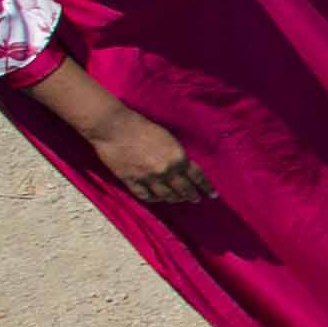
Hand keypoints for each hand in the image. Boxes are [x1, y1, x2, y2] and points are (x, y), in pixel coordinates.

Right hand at [82, 102, 208, 202]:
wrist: (114, 127)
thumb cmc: (142, 126)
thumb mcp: (168, 138)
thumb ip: (176, 154)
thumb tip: (183, 166)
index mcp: (178, 158)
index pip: (198, 177)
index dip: (206, 187)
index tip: (212, 194)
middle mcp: (167, 171)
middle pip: (184, 190)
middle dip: (191, 196)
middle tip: (196, 199)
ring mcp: (149, 178)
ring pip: (166, 196)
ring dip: (174, 199)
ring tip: (178, 199)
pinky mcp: (131, 181)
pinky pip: (146, 196)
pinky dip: (153, 199)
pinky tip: (157, 199)